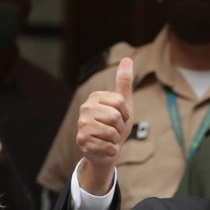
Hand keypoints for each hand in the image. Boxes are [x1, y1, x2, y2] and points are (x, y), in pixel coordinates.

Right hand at [76, 58, 133, 194]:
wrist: (105, 151)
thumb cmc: (115, 126)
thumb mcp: (123, 104)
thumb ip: (124, 83)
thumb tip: (127, 59)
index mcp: (95, 97)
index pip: (120, 102)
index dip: (125, 114)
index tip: (120, 118)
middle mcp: (85, 108)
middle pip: (115, 117)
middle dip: (120, 128)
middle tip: (114, 131)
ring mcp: (81, 125)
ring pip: (112, 133)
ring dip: (115, 140)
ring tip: (109, 139)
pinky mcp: (82, 141)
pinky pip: (107, 146)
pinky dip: (111, 150)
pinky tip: (104, 148)